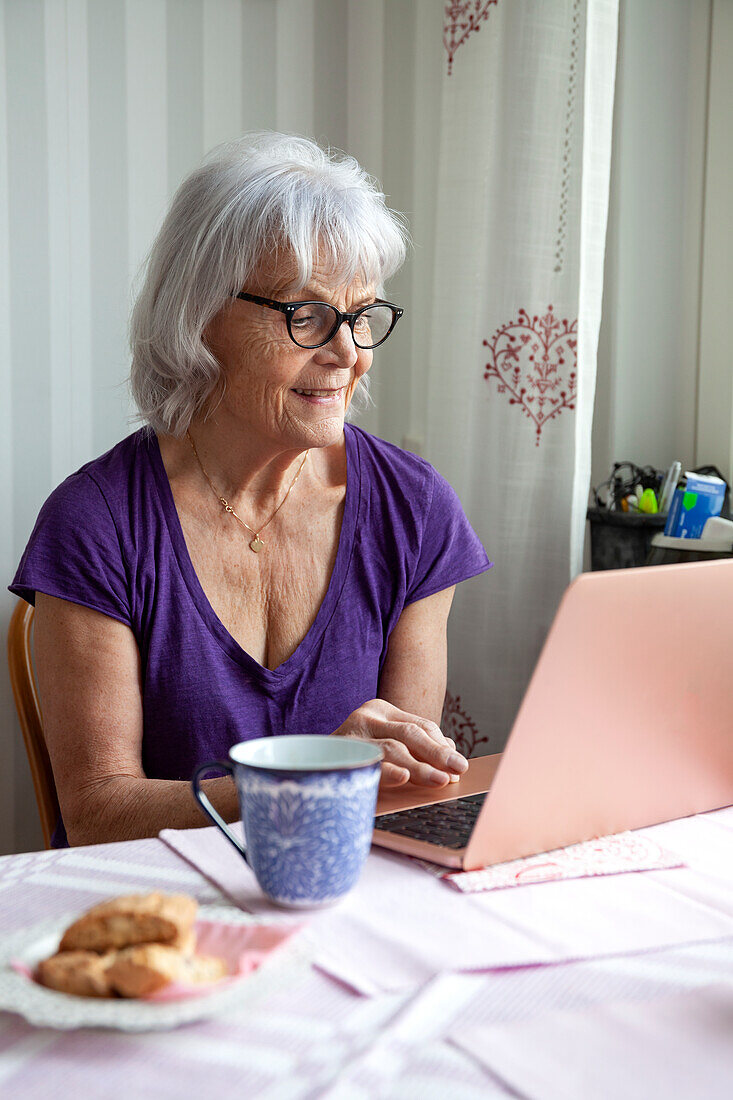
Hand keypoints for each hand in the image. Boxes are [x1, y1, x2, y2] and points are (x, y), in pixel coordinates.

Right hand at [332, 699, 467, 788]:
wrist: (308, 763)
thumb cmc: (355, 757)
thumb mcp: (386, 744)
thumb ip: (415, 747)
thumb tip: (450, 753)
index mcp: (380, 710)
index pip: (419, 725)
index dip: (441, 746)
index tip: (459, 765)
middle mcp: (366, 717)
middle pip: (409, 733)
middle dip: (436, 754)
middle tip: (457, 770)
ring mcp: (350, 736)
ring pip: (391, 749)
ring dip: (419, 767)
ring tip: (439, 780)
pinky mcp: (337, 755)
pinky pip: (367, 765)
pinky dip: (386, 772)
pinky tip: (402, 777)